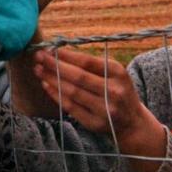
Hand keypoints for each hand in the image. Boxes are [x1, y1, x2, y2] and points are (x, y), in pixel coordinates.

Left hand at [34, 48, 166, 171]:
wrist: (132, 123)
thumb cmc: (117, 90)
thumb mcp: (114, 73)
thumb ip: (92, 64)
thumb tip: (59, 52)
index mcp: (118, 73)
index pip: (88, 62)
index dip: (66, 55)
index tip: (50, 48)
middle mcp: (114, 91)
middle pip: (78, 77)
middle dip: (55, 65)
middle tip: (39, 56)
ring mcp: (105, 109)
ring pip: (72, 92)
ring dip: (52, 79)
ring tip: (38, 69)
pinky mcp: (95, 123)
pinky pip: (71, 107)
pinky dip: (56, 95)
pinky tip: (46, 85)